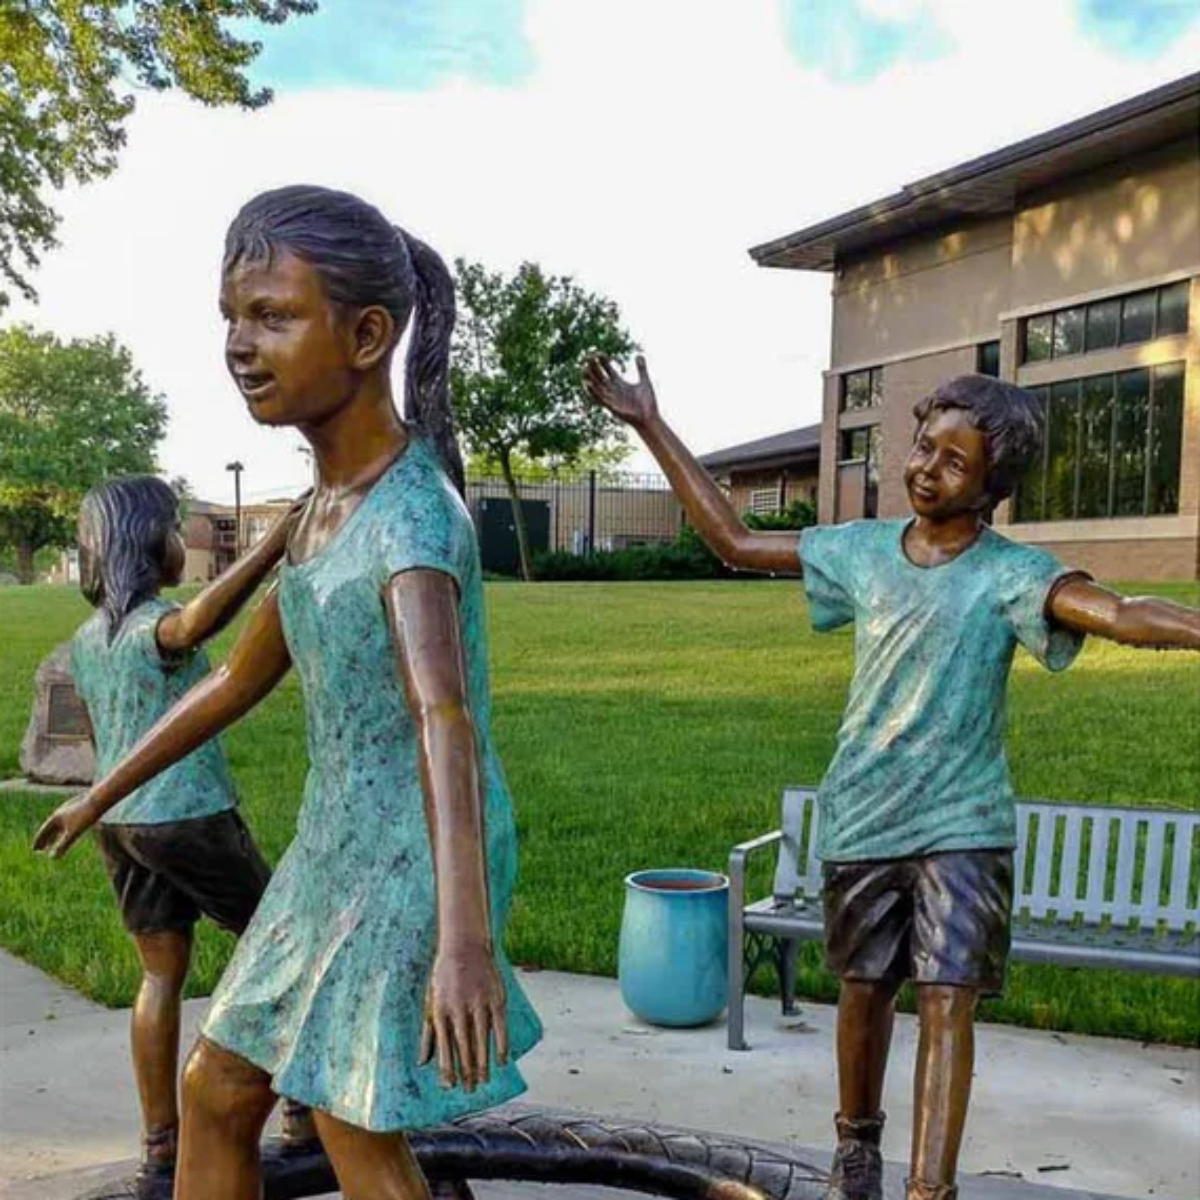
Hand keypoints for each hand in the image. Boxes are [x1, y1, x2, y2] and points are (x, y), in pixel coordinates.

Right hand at [32, 793, 95, 858]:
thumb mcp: (74, 832)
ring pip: (58, 826)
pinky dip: (63, 832)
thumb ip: (63, 845)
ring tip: (50, 845)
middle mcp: (60, 814)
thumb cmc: (86, 816)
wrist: (99, 799)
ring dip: (53, 836)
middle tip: (39, 850)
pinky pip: (66, 824)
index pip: (44, 832)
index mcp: (56, 818)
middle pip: (49, 829)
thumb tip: (52, 858)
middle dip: (44, 840)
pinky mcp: (77, 811)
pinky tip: (66, 834)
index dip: (39, 841)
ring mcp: (68, 812)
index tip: (34, 850)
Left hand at [419, 944, 508, 1091]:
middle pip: (464, 1047)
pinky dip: (501, 1044)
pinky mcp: (496, 997)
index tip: (450, 1086)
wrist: (464, 945)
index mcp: (441, 1010)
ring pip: (482, 1040)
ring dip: (483, 1063)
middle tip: (469, 1090)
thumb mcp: (429, 1001)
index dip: (447, 1068)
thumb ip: (427, 1033)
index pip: (444, 1047)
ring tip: (483, 1081)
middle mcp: (460, 1008)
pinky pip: (500, 1026)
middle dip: (466, 1071)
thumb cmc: (443, 976)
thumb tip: (422, 1062)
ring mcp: (479, 1003)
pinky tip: (501, 1060)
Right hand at [582, 354, 657, 429]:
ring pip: (596, 387)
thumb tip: (639, 355)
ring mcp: (612, 398)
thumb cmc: (647, 403)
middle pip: (599, 376)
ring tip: (583, 369)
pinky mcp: (612, 407)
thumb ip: (641, 369)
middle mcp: (613, 390)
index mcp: (619, 383)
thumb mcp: (644, 382)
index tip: (599, 353)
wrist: (650, 418)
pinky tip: (588, 385)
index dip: (602, 361)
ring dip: (590, 378)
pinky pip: (600, 399)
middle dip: (594, 367)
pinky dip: (594, 392)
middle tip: (588, 356)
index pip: (607, 369)